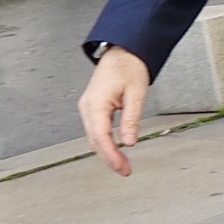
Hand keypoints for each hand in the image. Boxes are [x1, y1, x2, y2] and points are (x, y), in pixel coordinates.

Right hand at [78, 47, 151, 175]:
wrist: (122, 52)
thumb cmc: (129, 68)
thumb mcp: (136, 94)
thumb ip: (131, 119)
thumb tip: (129, 142)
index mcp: (96, 103)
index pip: (100, 136)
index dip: (111, 155)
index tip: (122, 167)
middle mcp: (87, 107)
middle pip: (95, 140)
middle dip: (109, 158)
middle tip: (126, 171)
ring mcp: (88, 108)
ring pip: (94, 137)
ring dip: (107, 152)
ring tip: (122, 165)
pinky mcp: (92, 108)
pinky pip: (96, 130)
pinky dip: (104, 143)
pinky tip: (115, 151)